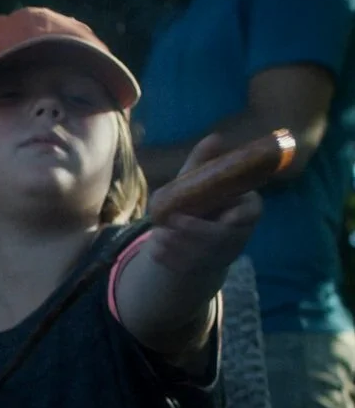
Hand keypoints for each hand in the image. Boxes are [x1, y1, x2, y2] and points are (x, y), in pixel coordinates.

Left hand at [148, 134, 263, 272]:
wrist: (189, 235)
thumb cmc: (200, 201)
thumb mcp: (201, 181)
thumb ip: (206, 163)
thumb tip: (215, 138)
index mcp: (244, 209)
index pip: (251, 212)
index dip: (240, 217)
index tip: (225, 218)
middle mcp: (238, 234)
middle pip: (223, 237)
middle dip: (197, 231)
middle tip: (173, 221)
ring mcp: (222, 254)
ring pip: (203, 254)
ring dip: (179, 245)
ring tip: (158, 235)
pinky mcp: (203, 269)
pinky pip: (187, 267)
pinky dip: (169, 259)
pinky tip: (156, 251)